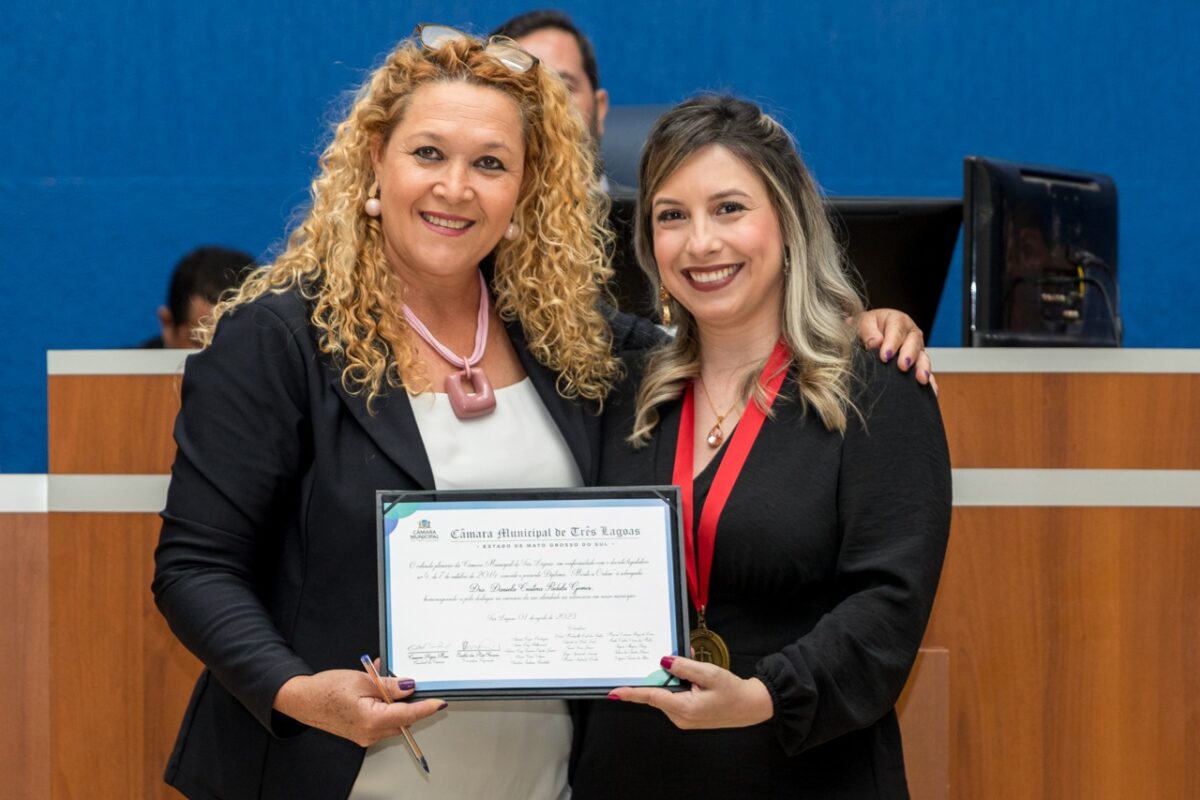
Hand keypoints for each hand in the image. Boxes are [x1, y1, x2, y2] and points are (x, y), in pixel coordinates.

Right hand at [273, 668, 445, 746]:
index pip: (408, 715)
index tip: (439, 702)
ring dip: (394, 701)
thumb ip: (390, 685)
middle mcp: (369, 733)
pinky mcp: (361, 733)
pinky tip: (376, 690)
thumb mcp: (363, 681)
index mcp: (371, 719)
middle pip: (403, 718)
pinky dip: (383, 705)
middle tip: (404, 681)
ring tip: (380, 681)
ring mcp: (365, 736)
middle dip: (407, 700)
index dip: (426, 707)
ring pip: (393, 719)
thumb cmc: (326, 689)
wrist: (303, 700)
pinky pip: (381, 720)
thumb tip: (410, 686)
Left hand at [607, 655, 772, 729]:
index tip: (612, 692)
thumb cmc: (733, 691)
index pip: (651, 697)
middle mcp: (680, 717)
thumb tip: (663, 661)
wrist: (751, 707)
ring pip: (667, 694)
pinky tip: (694, 676)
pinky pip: (675, 697)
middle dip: (661, 674)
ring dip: (673, 679)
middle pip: (658, 693)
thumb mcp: (710, 673)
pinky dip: (679, 685)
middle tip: (674, 657)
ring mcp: (683, 719)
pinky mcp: (687, 716)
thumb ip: (684, 666)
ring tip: (693, 667)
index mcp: (684, 708)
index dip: (631, 693)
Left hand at [856, 308, 937, 395]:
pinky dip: (930, 381)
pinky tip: (932, 391)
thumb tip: (875, 343)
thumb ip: (868, 331)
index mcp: (897, 321)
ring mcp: (916, 350)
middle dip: (909, 355)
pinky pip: (925, 372)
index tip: (885, 356)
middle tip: (903, 366)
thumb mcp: (862, 323)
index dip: (892, 343)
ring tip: (921, 379)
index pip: (896, 331)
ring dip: (923, 368)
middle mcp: (910, 334)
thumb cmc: (865, 327)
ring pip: (923, 358)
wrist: (866, 333)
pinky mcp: (917, 363)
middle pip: (914, 343)